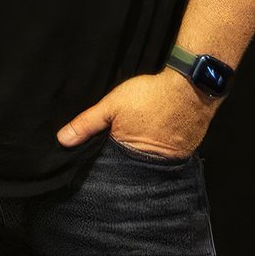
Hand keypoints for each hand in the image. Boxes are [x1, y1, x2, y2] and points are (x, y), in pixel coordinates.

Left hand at [56, 69, 218, 157]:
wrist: (192, 86)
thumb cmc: (151, 95)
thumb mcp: (111, 106)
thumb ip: (86, 123)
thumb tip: (62, 140)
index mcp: (130, 155)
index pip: (110, 169)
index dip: (101, 164)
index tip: (91, 164)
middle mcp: (152, 164)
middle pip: (130, 169)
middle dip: (120, 164)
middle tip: (114, 151)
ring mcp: (171, 160)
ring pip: (148, 164)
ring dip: (140, 158)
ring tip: (134, 145)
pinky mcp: (184, 152)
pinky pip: (165, 158)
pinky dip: (157, 151)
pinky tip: (152, 140)